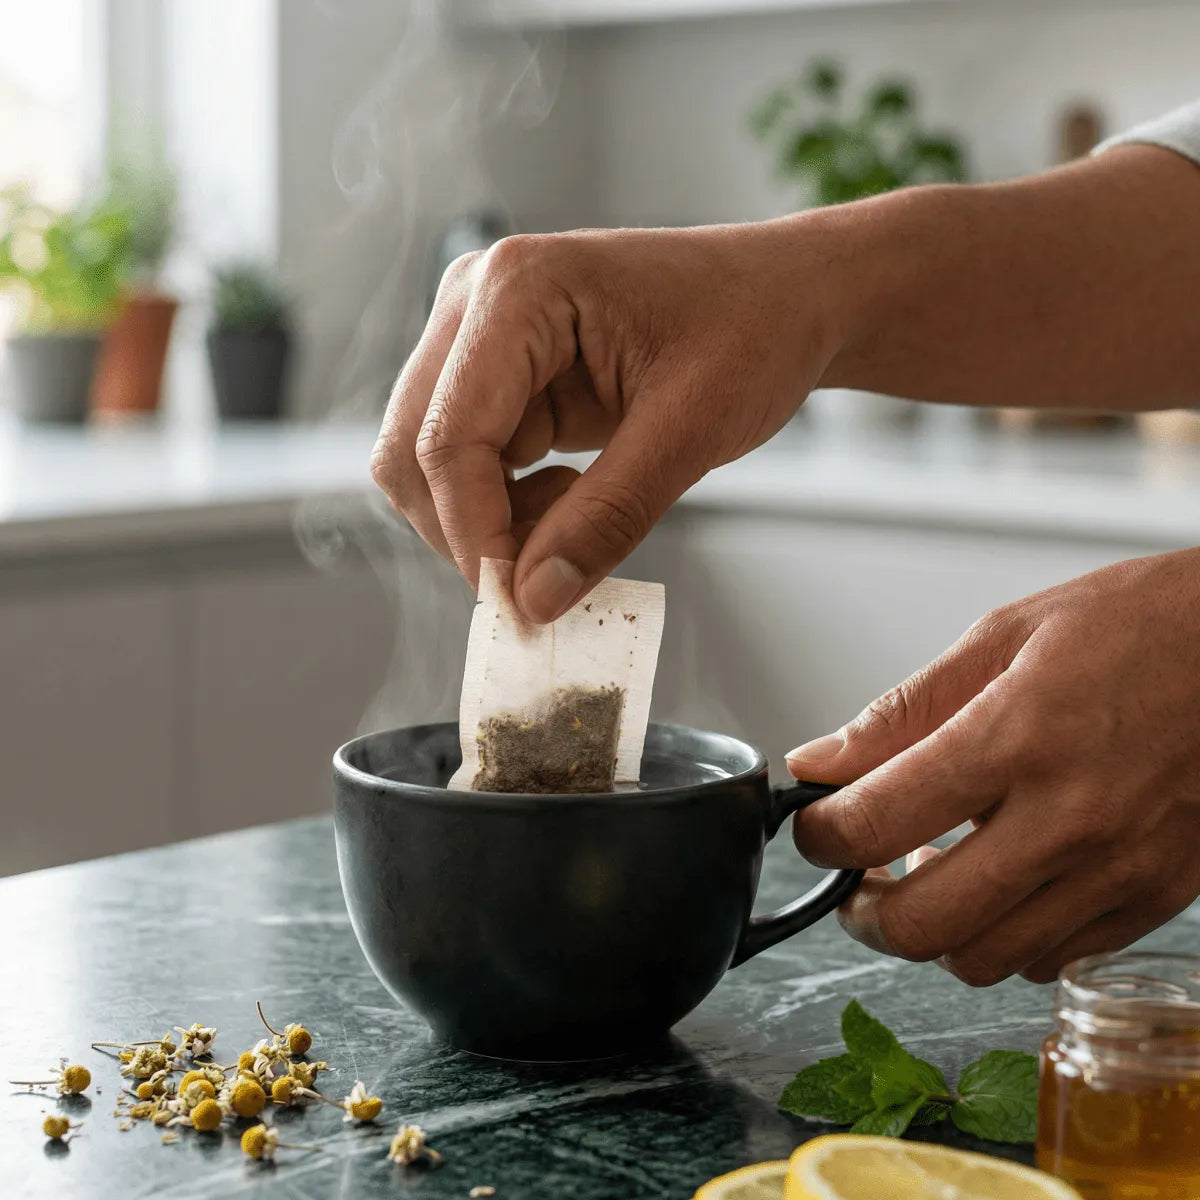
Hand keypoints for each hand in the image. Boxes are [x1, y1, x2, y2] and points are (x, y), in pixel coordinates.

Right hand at [371, 221, 838, 620]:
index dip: (476, 535)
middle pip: (412, 453)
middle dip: (470, 533)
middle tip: (546, 579)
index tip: (521, 606)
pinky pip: (467, 465)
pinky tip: (572, 495)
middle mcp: (475, 302)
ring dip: (489, 521)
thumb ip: (608, 516)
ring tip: (578, 515)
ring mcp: (478, 337)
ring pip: (429, 466)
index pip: (449, 438)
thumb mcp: (693, 428)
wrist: (786, 299)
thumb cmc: (754, 330)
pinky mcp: (497, 375)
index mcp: (518, 289)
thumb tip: (532, 602)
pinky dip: (506, 507)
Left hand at [787, 549, 1199, 985]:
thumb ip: (903, 712)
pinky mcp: (1159, 897)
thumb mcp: (1004, 636)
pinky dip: (1006, 937)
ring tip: (930, 874)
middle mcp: (1070, 818)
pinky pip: (1053, 959)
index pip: (875, 824)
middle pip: (922, 923)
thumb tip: (820, 763)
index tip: (813, 825)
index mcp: (1017, 736)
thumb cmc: (1140, 625)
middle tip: (856, 875)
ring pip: (985, 959)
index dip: (820, 836)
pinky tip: (1002, 881)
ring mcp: (1120, 869)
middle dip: (862, 910)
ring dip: (935, 930)